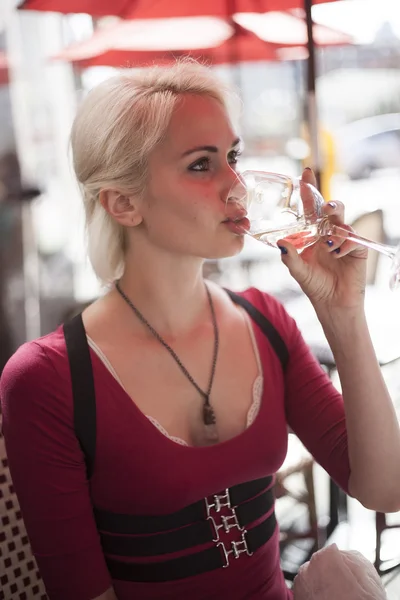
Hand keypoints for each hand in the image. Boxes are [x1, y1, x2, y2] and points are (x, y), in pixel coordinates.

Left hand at [278, 168, 367, 310]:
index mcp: (313, 234)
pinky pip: (352, 240)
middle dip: (329, 204)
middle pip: (331, 209)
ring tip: (328, 242)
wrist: (333, 304)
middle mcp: (328, 234)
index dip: (308, 191)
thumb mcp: (298, 272)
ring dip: (335, 227)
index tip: (305, 173)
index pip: (310, 209)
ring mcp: (343, 240)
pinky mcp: (357, 250)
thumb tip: (280, 243)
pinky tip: (337, 256)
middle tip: (325, 207)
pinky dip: (343, 246)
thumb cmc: (315, 286)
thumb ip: (290, 258)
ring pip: (342, 222)